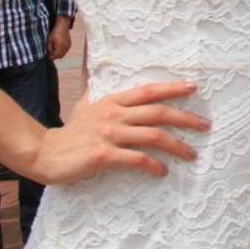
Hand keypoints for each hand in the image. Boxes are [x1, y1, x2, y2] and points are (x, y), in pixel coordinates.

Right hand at [26, 81, 207, 183]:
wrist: (44, 153)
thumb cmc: (70, 131)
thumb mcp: (86, 104)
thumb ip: (100, 92)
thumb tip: (104, 76)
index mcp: (113, 100)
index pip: (148, 91)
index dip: (172, 87)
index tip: (194, 87)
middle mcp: (114, 114)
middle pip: (158, 112)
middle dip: (186, 118)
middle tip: (205, 125)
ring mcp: (109, 134)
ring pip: (153, 136)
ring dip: (177, 145)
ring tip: (192, 154)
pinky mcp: (103, 156)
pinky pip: (136, 159)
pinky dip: (153, 165)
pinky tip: (162, 171)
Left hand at [46, 19, 71, 60]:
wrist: (62, 27)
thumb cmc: (55, 33)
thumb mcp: (49, 41)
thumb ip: (49, 49)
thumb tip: (48, 54)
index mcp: (60, 47)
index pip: (55, 56)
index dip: (51, 57)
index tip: (48, 57)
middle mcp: (65, 48)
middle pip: (60, 56)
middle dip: (55, 56)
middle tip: (51, 54)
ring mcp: (68, 46)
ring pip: (63, 54)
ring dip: (59, 54)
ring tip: (54, 50)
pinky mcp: (69, 44)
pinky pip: (66, 50)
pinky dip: (62, 51)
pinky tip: (59, 47)